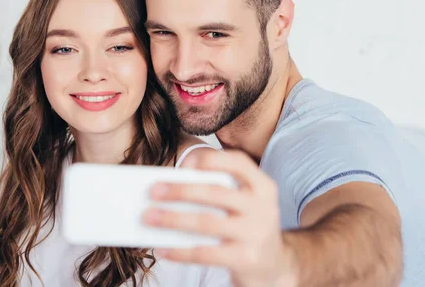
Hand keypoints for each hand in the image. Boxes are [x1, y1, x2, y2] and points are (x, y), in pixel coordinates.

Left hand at [143, 149, 297, 286]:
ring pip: (207, 222)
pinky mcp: (246, 258)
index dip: (211, 159)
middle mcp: (263, 206)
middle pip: (216, 192)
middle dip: (180, 190)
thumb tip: (171, 187)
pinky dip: (179, 251)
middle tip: (153, 191)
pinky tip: (163, 250)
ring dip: (172, 219)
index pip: (238, 162)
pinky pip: (205, 253)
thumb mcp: (244, 204)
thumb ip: (218, 191)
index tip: (184, 164)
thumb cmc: (248, 227)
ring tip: (149, 217)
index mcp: (262, 186)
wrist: (275, 265)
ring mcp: (256, 233)